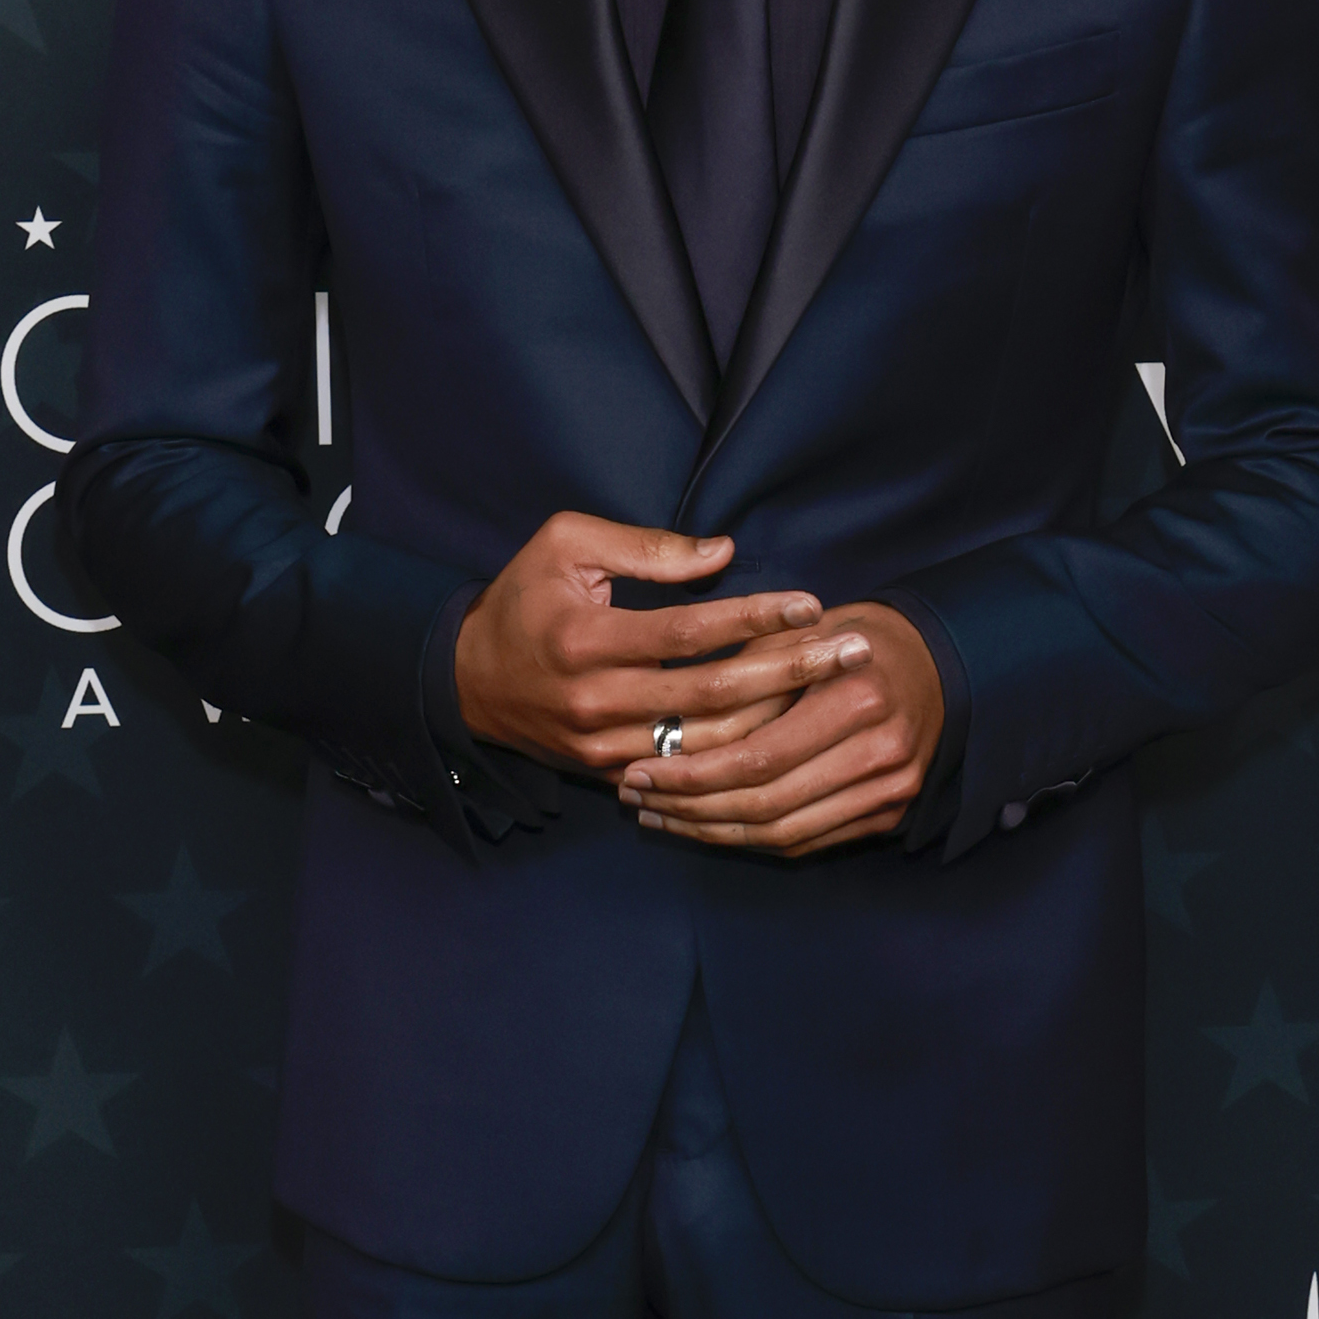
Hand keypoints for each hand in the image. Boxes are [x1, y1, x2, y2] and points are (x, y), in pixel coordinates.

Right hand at [450, 514, 868, 775]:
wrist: (466, 682)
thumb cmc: (522, 599)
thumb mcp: (566, 544)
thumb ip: (645, 547)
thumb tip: (724, 553)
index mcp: (585, 640)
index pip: (687, 631)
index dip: (753, 617)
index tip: (810, 603)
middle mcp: (596, 701)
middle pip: (713, 694)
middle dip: (791, 671)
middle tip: (852, 652)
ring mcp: (604, 748)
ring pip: (709, 744)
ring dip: (777, 717)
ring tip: (834, 690)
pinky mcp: (609, 774)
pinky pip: (688, 772)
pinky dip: (738, 753)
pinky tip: (788, 731)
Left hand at [618, 602, 943, 859]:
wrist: (931, 662)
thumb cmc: (845, 639)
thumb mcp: (795, 633)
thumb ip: (743, 675)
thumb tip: (669, 721)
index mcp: (856, 699)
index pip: (758, 757)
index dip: (691, 774)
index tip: (637, 770)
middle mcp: (882, 751)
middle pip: (767, 804)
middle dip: (690, 807)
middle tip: (635, 797)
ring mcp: (892, 790)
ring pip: (783, 833)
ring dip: (711, 831)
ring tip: (657, 815)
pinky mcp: (890, 814)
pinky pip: (807, 842)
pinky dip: (751, 840)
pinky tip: (706, 827)